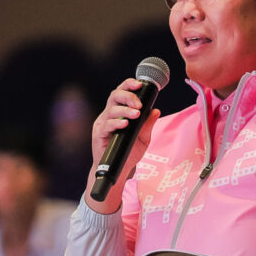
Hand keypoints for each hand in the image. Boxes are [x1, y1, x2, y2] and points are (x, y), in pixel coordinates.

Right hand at [84, 78, 160, 213]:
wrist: (118, 171)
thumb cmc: (129, 153)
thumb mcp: (143, 138)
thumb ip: (148, 124)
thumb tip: (156, 110)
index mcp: (118, 112)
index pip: (121, 93)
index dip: (128, 85)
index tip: (139, 84)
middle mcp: (109, 115)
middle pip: (114, 96)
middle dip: (128, 96)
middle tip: (139, 103)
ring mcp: (102, 124)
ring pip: (111, 109)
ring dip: (124, 109)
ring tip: (136, 114)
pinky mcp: (99, 135)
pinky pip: (106, 125)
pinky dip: (116, 123)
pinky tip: (125, 124)